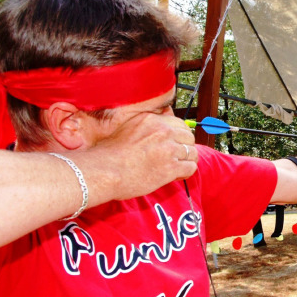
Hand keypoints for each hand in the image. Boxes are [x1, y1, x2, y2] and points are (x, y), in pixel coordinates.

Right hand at [76, 112, 198, 201]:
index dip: (179, 136)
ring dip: (186, 161)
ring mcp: (168, 149)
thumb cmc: (109, 155)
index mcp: (151, 120)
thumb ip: (144, 127)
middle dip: (185, 148)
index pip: (179, 124)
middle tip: (178, 158)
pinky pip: (191, 167)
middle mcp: (162, 131)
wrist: (104, 172)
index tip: (175, 145)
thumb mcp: (127, 129)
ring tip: (177, 169)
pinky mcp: (171, 167)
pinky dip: (186, 173)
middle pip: (189, 137)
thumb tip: (158, 130)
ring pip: (192, 153)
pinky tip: (176, 176)